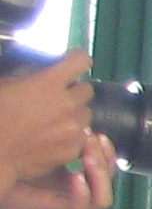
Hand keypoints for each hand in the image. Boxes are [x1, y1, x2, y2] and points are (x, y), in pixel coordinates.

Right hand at [0, 54, 92, 185]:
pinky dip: (71, 135)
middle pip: (86, 89)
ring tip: (54, 119)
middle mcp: (67, 103)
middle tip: (58, 96)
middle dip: (73, 90)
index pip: (81, 61)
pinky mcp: (73, 149)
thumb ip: (31, 77)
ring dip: (74, 113)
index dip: (76, 60)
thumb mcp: (6, 84)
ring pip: (86, 114)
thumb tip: (42, 74)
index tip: (71, 62)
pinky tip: (53, 137)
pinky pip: (81, 136)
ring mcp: (73, 128)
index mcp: (49, 83)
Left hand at [0, 126, 112, 208]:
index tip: (97, 133)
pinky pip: (83, 205)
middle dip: (104, 157)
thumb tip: (81, 121)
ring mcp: (70, 202)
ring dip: (99, 176)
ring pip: (102, 197)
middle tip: (91, 139)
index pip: (106, 164)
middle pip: (108, 178)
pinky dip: (83, 192)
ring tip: (87, 157)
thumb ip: (62, 135)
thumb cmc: (14, 161)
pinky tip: (75, 175)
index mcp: (77, 172)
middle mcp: (78, 189)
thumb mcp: (44, 144)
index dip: (106, 150)